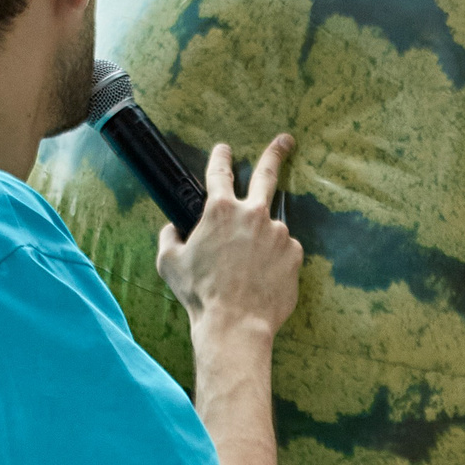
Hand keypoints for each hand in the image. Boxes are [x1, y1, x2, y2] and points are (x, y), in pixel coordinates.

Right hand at [156, 136, 302, 333]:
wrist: (235, 324)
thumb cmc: (200, 294)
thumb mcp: (170, 263)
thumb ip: (170, 238)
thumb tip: (173, 228)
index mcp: (220, 210)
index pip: (219, 172)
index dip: (221, 156)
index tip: (225, 149)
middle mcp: (252, 214)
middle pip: (267, 174)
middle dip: (276, 152)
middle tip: (286, 140)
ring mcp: (278, 232)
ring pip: (269, 231)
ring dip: (261, 244)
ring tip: (248, 273)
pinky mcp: (294, 253)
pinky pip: (283, 253)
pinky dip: (274, 263)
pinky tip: (262, 282)